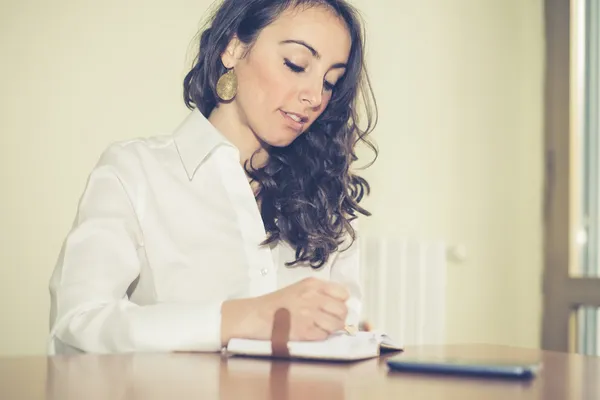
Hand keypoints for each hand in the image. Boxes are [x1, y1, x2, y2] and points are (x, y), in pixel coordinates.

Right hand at [220, 277, 348, 344]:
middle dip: (338, 318)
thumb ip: (319, 293)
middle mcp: (313, 296)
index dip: (340, 303)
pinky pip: (324, 336)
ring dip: (329, 329)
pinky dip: (319, 337)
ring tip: (316, 328)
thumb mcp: (299, 289)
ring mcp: (309, 314)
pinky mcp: (305, 331)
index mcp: (313, 284)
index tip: (333, 308)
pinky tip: (308, 333)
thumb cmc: (276, 304)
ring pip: (336, 324)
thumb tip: (339, 305)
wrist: (255, 315)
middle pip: (342, 310)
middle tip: (327, 321)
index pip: (343, 293)